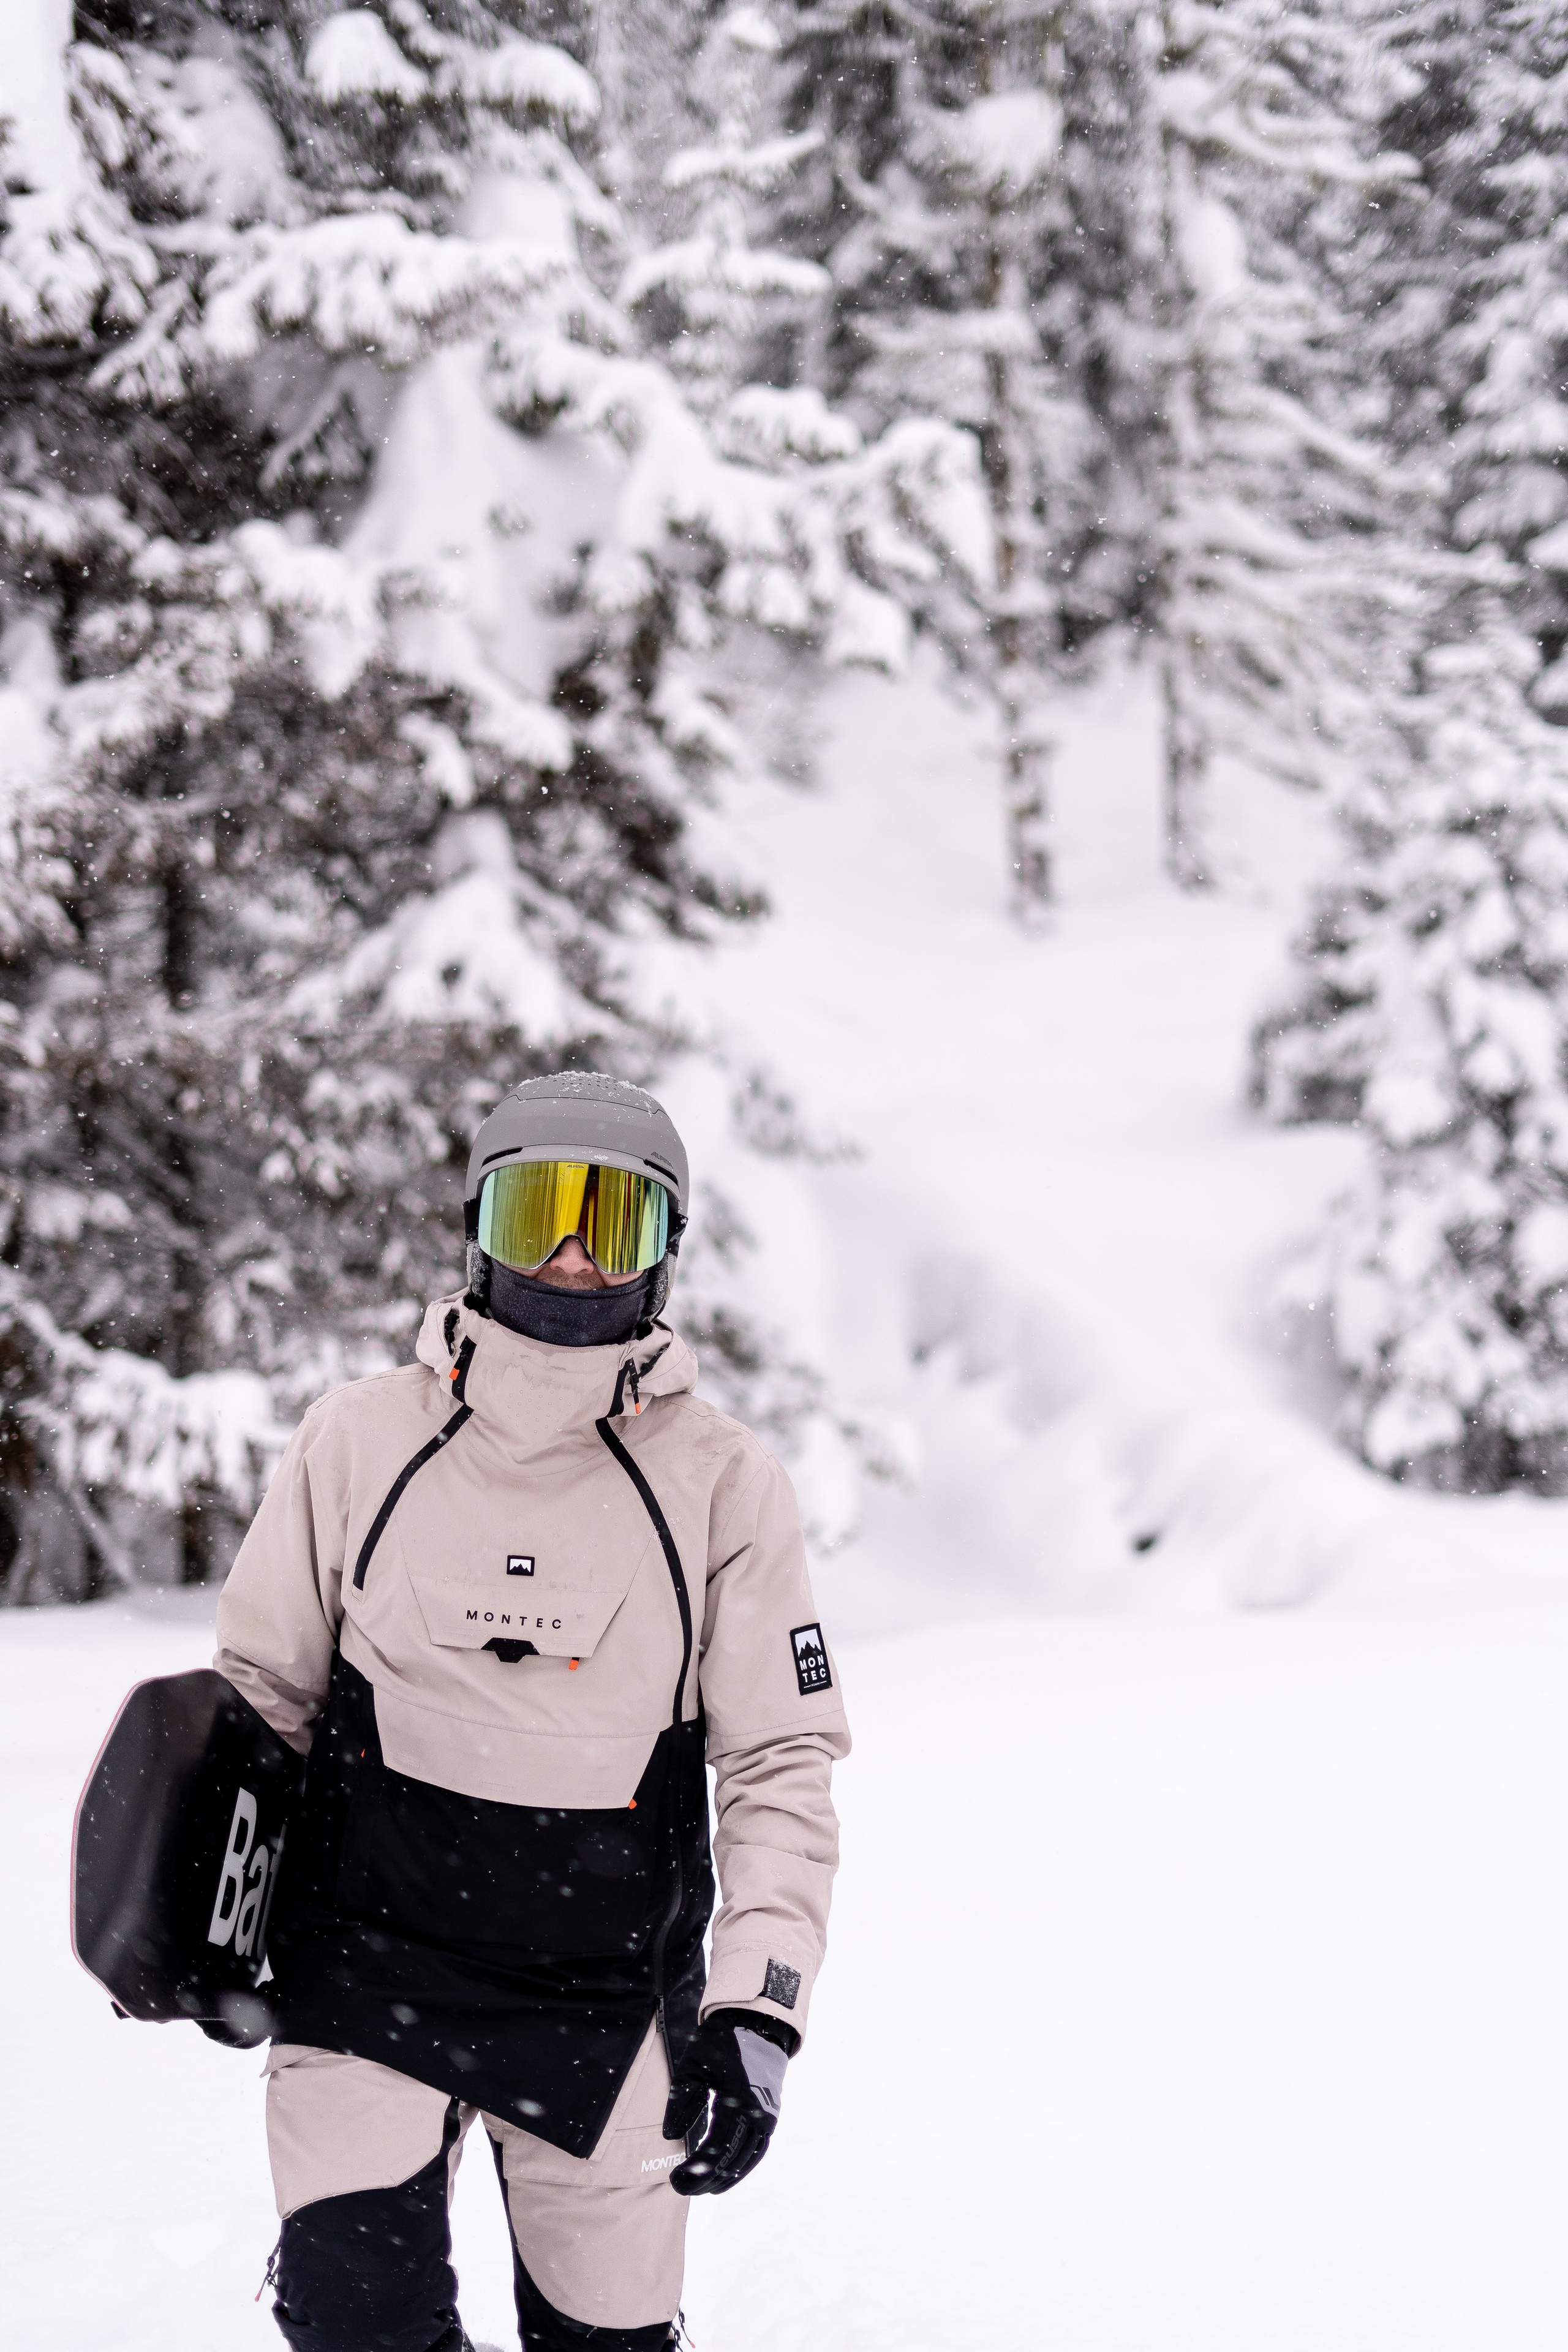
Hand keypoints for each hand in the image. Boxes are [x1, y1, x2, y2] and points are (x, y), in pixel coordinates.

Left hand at [664, 2010, 793, 2195]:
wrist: (757, 2025)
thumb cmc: (719, 2044)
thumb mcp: (693, 2065)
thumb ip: (681, 2100)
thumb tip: (670, 2136)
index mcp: (738, 2100)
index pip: (716, 2147)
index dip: (696, 2169)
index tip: (675, 2181)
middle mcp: (758, 2115)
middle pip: (732, 2161)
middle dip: (706, 2179)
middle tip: (681, 2189)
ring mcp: (767, 2118)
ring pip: (747, 2160)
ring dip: (725, 2178)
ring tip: (701, 2189)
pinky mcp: (769, 2117)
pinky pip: (756, 2151)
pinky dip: (741, 2167)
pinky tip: (724, 2176)